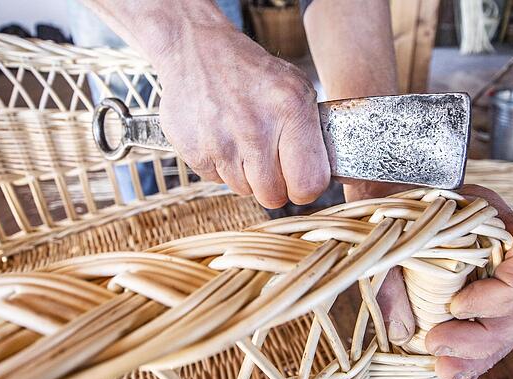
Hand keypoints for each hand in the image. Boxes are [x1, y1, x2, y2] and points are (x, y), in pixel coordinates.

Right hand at [156, 24, 328, 207]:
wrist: (195, 49)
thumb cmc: (251, 71)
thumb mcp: (295, 88)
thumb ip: (310, 132)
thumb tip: (317, 176)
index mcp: (290, 109)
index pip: (308, 183)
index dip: (304, 188)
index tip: (298, 180)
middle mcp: (256, 129)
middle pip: (273, 196)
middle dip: (274, 186)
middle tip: (269, 164)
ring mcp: (222, 143)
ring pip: (243, 190)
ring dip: (245, 174)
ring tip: (241, 141)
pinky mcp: (194, 151)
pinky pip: (215, 180)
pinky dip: (219, 166)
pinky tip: (220, 137)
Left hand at [379, 185, 512, 378]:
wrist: (384, 202)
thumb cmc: (393, 209)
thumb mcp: (392, 232)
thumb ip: (393, 275)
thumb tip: (403, 331)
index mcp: (496, 222)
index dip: (504, 294)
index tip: (456, 306)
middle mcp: (509, 254)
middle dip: (485, 336)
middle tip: (437, 345)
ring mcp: (499, 282)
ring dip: (481, 355)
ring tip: (443, 369)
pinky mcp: (482, 306)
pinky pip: (493, 337)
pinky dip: (476, 357)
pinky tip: (454, 370)